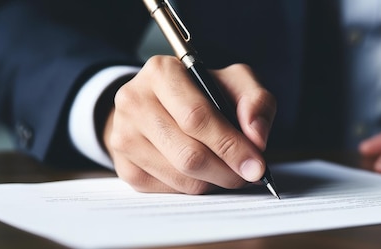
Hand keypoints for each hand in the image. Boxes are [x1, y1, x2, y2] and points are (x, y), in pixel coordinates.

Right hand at [103, 56, 275, 192]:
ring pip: (180, 177)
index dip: (231, 146)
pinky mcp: (124, 165)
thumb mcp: (235, 82)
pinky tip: (204, 173)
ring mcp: (124, 135)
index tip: (256, 165)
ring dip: (213, 181)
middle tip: (247, 174)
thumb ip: (256, 101)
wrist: (160, 103)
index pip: (197, 117)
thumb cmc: (202, 92)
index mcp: (161, 72)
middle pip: (189, 154)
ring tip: (228, 170)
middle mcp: (134, 101)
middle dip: (227, 170)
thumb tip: (256, 137)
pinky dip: (194, 187)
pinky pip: (168, 190)